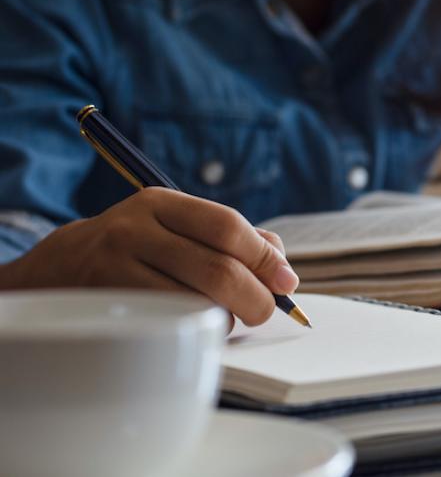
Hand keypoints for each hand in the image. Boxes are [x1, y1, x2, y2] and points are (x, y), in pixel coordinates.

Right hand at [0, 188, 297, 325]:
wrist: (61, 268)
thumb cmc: (141, 249)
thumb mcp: (177, 227)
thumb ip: (233, 239)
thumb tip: (282, 267)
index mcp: (162, 203)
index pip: (227, 227)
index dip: (265, 257)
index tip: (287, 281)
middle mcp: (135, 230)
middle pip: (218, 270)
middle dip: (257, 297)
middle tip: (267, 310)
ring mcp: (116, 269)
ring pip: (197, 303)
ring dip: (228, 317)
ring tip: (230, 316)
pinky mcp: (108, 305)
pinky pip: (172, 324)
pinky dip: (199, 329)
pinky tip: (200, 324)